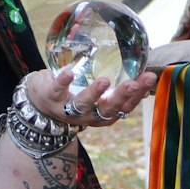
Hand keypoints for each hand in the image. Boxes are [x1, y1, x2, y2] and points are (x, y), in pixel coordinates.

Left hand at [24, 67, 157, 130]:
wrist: (39, 102)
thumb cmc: (74, 94)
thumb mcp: (97, 96)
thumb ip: (117, 91)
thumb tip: (144, 82)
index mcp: (102, 114)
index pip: (124, 106)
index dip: (138, 94)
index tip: (149, 78)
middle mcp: (87, 116)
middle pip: (107, 109)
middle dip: (121, 97)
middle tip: (134, 83)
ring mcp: (68, 109)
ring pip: (83, 105)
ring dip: (94, 94)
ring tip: (104, 80)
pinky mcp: (51, 98)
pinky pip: (57, 91)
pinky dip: (63, 82)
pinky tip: (69, 72)